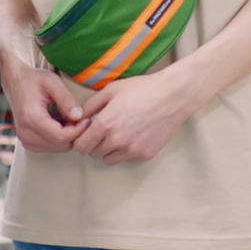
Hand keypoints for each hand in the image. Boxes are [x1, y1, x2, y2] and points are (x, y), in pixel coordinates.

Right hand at [2, 63, 88, 153]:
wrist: (16, 82)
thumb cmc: (34, 80)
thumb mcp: (52, 82)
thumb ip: (66, 99)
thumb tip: (79, 116)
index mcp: (31, 118)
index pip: (62, 137)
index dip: (78, 130)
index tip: (86, 118)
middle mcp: (25, 133)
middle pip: (61, 145)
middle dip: (73, 132)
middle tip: (76, 115)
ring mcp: (25, 140)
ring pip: (58, 147)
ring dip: (67, 135)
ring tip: (65, 116)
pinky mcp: (28, 143)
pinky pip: (51, 147)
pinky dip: (59, 137)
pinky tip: (58, 122)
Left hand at [69, 68, 198, 164]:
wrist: (172, 96)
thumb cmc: (141, 89)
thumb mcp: (111, 90)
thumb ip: (90, 105)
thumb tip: (78, 117)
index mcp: (105, 124)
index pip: (81, 146)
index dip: (81, 138)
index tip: (88, 130)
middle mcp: (117, 141)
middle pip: (93, 154)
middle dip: (94, 143)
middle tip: (103, 130)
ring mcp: (132, 150)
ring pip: (109, 159)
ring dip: (109, 149)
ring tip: (118, 133)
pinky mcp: (144, 155)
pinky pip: (127, 159)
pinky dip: (125, 151)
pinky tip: (134, 135)